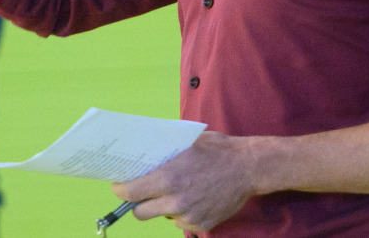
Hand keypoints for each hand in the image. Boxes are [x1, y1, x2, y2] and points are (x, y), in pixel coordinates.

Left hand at [111, 132, 256, 232]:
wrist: (248, 167)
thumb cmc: (216, 150)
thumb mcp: (186, 142)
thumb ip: (162, 153)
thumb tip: (138, 155)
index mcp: (168, 176)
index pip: (130, 192)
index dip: (121, 190)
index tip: (119, 186)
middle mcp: (175, 200)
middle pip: (139, 212)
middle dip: (138, 203)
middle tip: (142, 193)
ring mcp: (188, 215)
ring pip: (161, 216)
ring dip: (163, 206)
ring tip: (177, 190)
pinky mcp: (200, 225)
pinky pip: (180, 222)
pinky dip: (182, 212)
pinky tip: (195, 197)